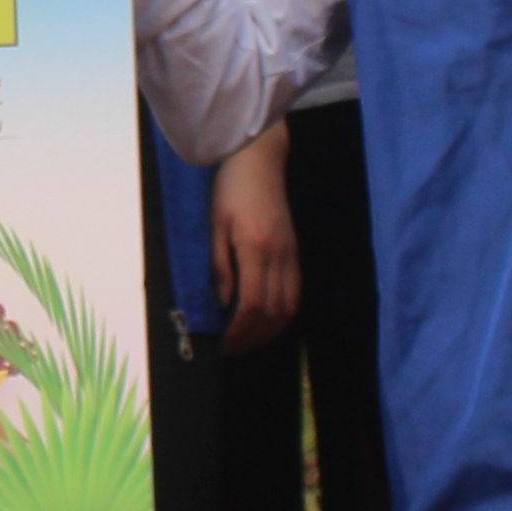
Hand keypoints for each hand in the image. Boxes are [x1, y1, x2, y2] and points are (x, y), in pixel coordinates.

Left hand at [209, 119, 302, 351]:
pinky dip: (284, 313)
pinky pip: (295, 291)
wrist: (260, 160)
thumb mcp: (216, 225)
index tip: (224, 345)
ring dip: (271, 330)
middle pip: (272, 312)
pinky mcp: (295, 250)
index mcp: (255, 249)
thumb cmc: (231, 189)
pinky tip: (269, 319)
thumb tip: (224, 303)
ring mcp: (291, 253)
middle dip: (253, 338)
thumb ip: (221, 266)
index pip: (250, 306)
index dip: (238, 332)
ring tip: (251, 341)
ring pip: (289, 306)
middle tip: (234, 350)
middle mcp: (278, 255)